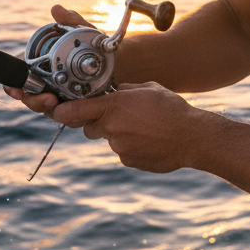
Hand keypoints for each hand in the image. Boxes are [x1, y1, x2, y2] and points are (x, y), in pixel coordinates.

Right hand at [2, 4, 94, 114]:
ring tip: (58, 102)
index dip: (12, 86)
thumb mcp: (82, 31)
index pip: (17, 79)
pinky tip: (77, 111)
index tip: (15, 89)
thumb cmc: (92, 45)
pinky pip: (66, 117)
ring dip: (50, 109)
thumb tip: (56, 9)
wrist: (115, 61)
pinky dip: (69, 115)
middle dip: (34, 101)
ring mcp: (57, 98)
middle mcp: (44, 84)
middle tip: (48, 98)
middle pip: (30, 98)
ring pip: (46, 110)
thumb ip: (69, 20)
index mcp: (38, 66)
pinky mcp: (71, 109)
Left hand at [51, 82, 203, 172]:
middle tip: (122, 117)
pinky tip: (150, 140)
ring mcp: (119, 146)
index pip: (75, 110)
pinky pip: (122, 152)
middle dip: (99, 122)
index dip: (62, 111)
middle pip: (90, 127)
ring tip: (144, 129)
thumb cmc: (172, 109)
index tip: (56, 111)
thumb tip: (114, 92)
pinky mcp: (127, 160)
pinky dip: (131, 146)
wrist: (192, 137)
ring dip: (119, 134)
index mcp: (114, 105)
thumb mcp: (148, 89)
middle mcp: (112, 127)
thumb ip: (125, 90)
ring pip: (108, 139)